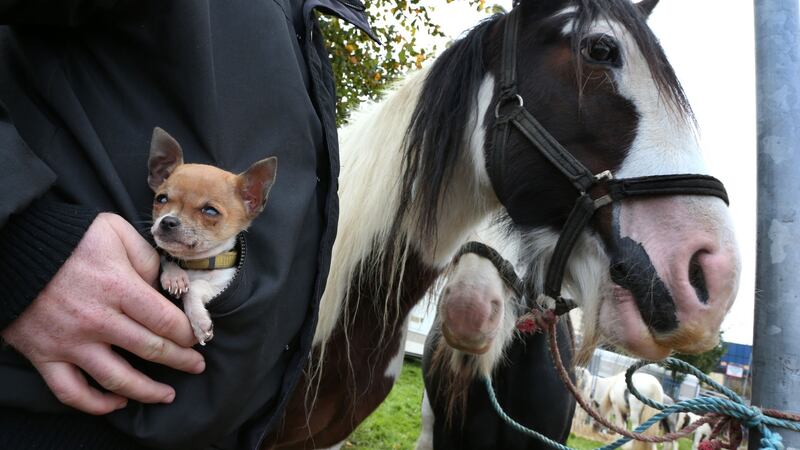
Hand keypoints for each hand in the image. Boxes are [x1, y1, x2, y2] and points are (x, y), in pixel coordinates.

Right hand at [1, 213, 204, 414]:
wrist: (14, 247)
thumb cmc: (70, 237)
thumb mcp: (116, 232)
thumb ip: (146, 259)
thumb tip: (164, 287)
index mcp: (119, 287)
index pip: (166, 321)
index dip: (188, 333)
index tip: (197, 337)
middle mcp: (97, 319)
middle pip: (151, 350)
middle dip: (181, 360)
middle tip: (196, 365)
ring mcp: (70, 341)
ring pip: (117, 379)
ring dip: (148, 391)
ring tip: (166, 394)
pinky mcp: (44, 355)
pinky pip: (71, 391)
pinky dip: (96, 404)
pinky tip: (117, 402)